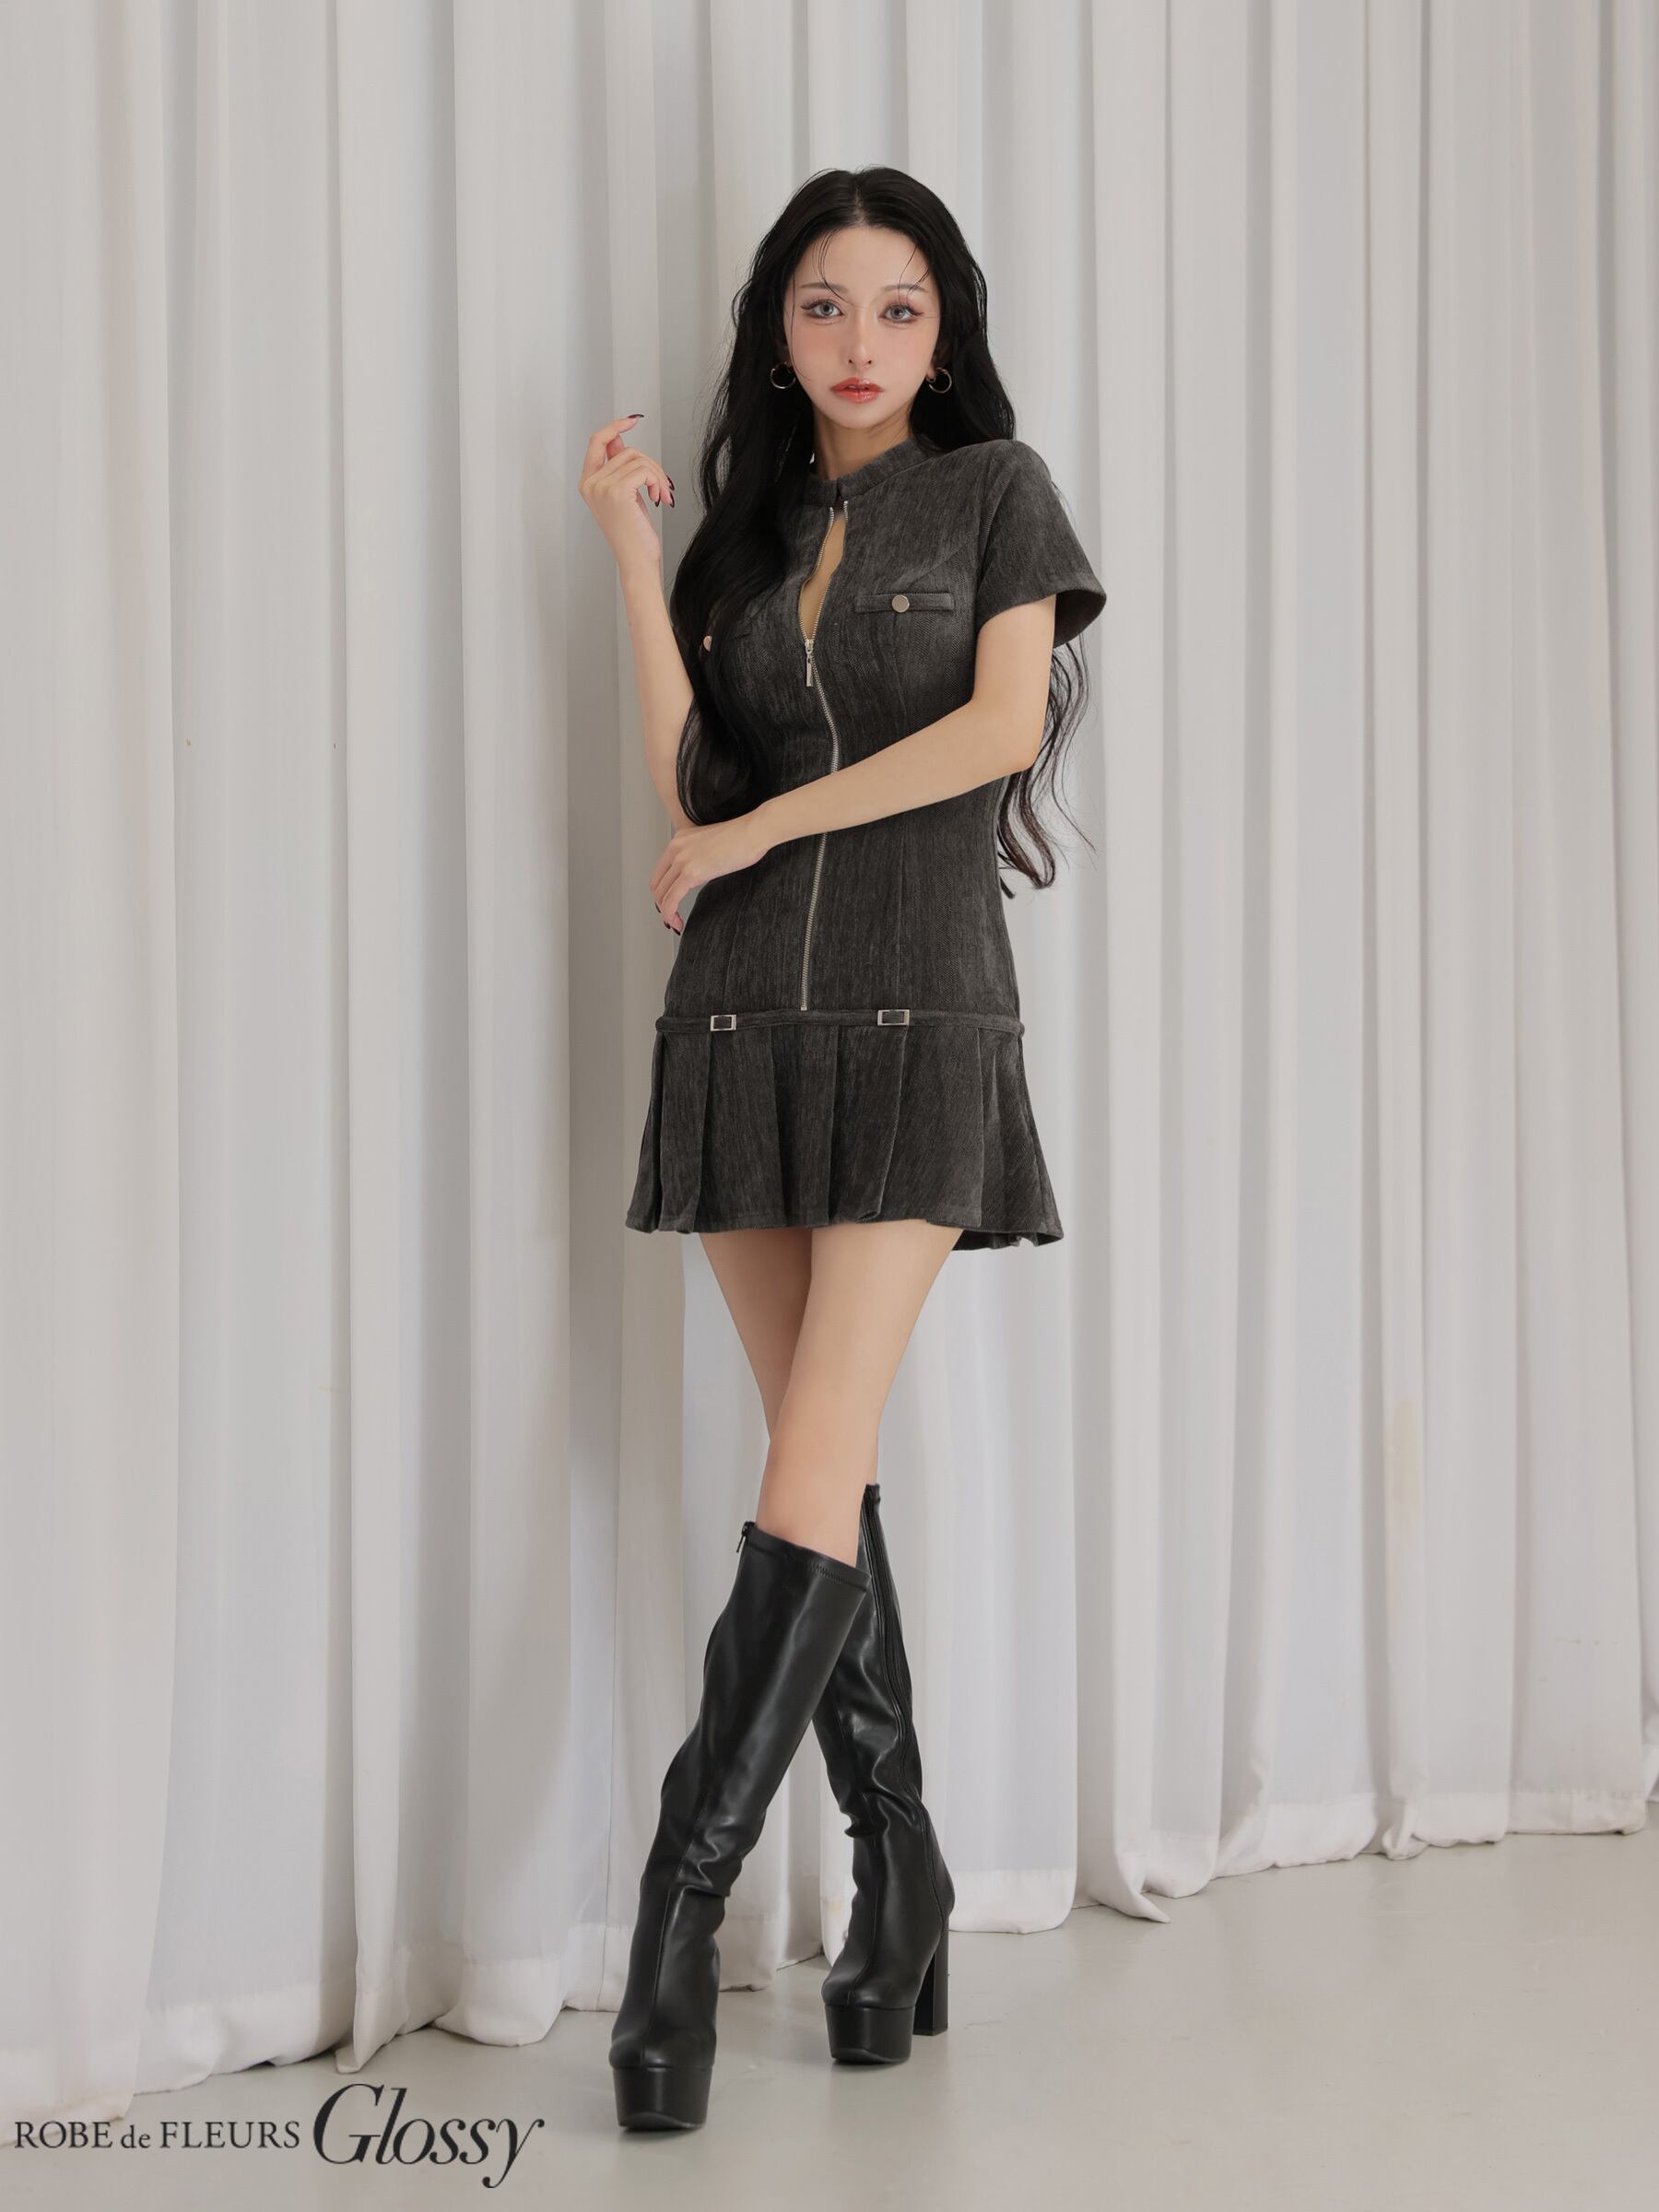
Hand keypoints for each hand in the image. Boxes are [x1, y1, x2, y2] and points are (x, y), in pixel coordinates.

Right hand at [578, 413, 674, 572]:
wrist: (637, 561)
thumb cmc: (633, 534)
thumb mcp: (625, 494)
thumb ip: (619, 467)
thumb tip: (620, 440)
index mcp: (588, 483)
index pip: (597, 441)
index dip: (615, 427)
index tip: (632, 421)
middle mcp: (590, 483)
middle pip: (626, 450)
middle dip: (651, 465)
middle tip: (662, 486)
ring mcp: (601, 486)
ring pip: (638, 459)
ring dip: (657, 475)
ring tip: (661, 495)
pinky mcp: (616, 491)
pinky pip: (643, 469)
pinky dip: (656, 481)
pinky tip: (659, 498)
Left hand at [651, 811, 773, 932]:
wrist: (754, 832)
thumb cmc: (743, 838)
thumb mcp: (713, 845)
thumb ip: (701, 856)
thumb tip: (702, 873)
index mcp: (680, 839)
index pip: (660, 872)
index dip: (662, 892)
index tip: (669, 904)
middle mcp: (676, 848)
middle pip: (657, 885)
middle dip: (662, 905)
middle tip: (671, 918)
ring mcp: (682, 860)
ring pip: (662, 895)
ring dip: (666, 914)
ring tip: (676, 924)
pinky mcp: (691, 873)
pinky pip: (672, 900)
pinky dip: (670, 915)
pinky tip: (678, 924)